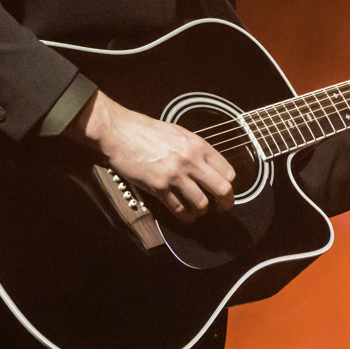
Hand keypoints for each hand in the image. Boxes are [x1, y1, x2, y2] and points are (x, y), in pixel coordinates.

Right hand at [77, 90, 233, 222]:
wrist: (120, 132)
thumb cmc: (147, 131)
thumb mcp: (179, 133)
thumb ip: (196, 149)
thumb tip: (209, 166)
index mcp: (198, 146)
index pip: (227, 172)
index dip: (229, 185)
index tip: (226, 191)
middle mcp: (190, 161)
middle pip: (222, 189)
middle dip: (225, 203)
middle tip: (222, 208)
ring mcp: (175, 175)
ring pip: (201, 203)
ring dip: (202, 211)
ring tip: (199, 212)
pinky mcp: (158, 187)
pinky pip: (179, 209)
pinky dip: (185, 217)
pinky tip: (185, 216)